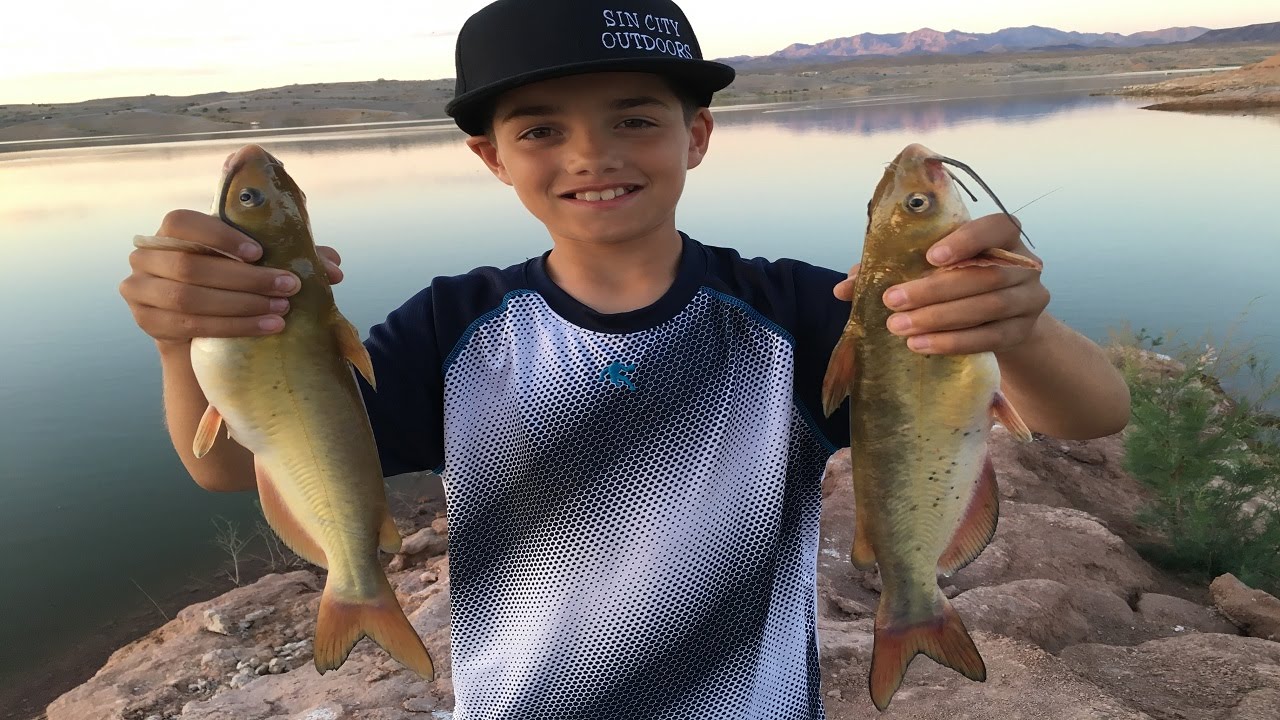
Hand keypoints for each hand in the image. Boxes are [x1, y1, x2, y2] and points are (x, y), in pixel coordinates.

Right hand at [120, 209, 343, 344]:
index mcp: (172, 230)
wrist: (197, 330)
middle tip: (289, 288)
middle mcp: (147, 255)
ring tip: (281, 311)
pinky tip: (265, 327)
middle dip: (247, 279)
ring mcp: (140, 289)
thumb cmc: (230, 284)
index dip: (220, 236)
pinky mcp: (146, 321)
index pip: (183, 222)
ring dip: (241, 305)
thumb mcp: (256, 265)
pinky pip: (189, 326)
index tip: (259, 253)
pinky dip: (232, 326)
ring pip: (189, 298)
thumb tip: (334, 268)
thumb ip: (290, 256)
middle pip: (192, 266)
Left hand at [832, 213, 1048, 354]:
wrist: (1004, 319)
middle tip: (893, 302)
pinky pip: (990, 338)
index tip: (930, 257)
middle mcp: (1024, 264)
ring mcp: (1029, 298)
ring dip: (939, 319)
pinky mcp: (1023, 331)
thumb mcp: (931, 268)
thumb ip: (893, 268)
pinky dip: (953, 342)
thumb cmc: (959, 282)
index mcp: (1003, 235)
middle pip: (983, 275)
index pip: (997, 226)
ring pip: (986, 307)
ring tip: (900, 328)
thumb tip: (843, 288)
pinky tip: (921, 345)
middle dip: (934, 290)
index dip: (966, 240)